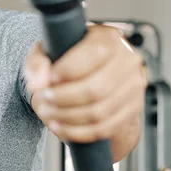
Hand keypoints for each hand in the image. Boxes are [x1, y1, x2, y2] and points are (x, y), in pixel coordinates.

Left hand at [24, 24, 145, 142]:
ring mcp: (133, 86)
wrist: (95, 77)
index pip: (94, 54)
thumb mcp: (48, 52)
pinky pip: (105, 128)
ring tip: (50, 114)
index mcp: (109, 38)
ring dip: (68, 117)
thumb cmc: (71, 61)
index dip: (67, 70)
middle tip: (45, 101)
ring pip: (99, 112)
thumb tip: (38, 83)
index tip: (49, 80)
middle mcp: (127, 60)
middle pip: (95, 89)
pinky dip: (78, 132)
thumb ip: (37, 63)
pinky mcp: (132, 109)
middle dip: (63, 99)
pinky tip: (62, 127)